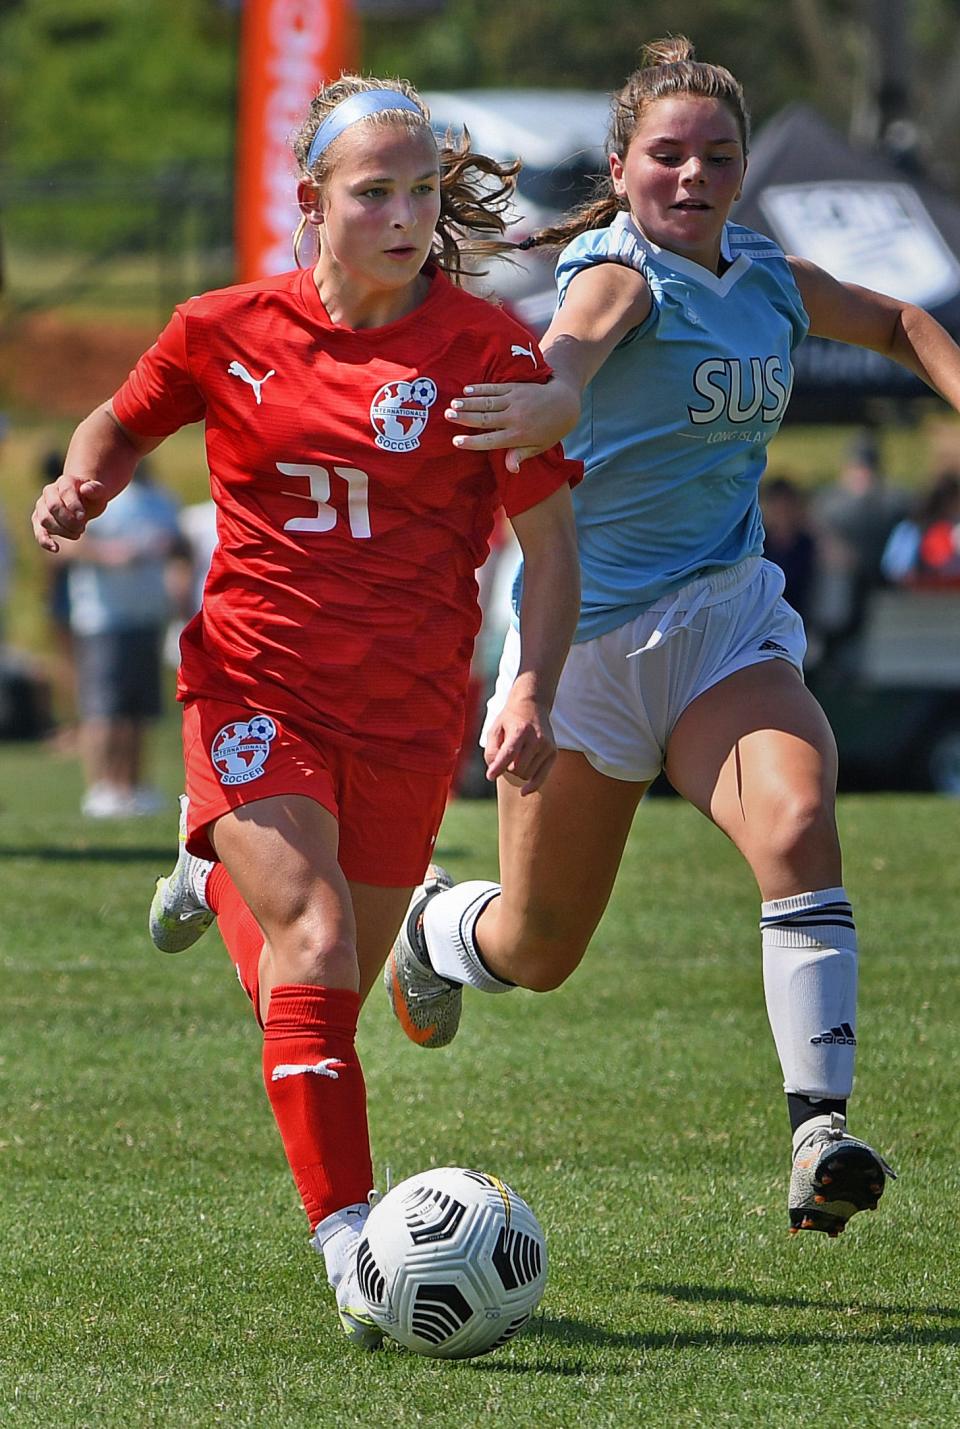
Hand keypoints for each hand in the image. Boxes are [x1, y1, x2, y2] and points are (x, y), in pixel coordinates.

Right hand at [32, 475, 110, 551]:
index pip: (66, 492)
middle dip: (69, 521)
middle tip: (82, 528)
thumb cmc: (92, 497)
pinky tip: (56, 548)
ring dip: (62, 531)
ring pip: (45, 520)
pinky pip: (38, 531)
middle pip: (53, 507)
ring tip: (78, 534)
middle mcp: (50, 491)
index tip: (84, 517)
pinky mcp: (39, 520)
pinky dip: (45, 541)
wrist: (83, 501)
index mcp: (65, 481)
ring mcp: (42, 505)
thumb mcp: (100, 492)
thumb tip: (85, 489)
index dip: (74, 506)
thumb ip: (95, 489)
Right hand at [446, 378, 579, 472]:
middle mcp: (515, 418)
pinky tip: (467, 389)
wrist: (564, 404)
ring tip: (452, 404)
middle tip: (447, 416)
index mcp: (518, 436)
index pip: (491, 440)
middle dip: (465, 418)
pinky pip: (495, 388)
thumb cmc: (550, 430)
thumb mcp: (538, 447)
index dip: (472, 441)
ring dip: (469, 402)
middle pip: (485, 419)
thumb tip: (511, 469)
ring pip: (487, 402)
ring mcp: (515, 401)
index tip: (456, 442)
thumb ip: (520, 455)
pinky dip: (480, 388)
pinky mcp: (516, 387)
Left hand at [483, 690, 556, 794]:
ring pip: (527, 774)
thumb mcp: (495, 729)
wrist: (533, 705)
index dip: (498, 766)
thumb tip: (495, 771)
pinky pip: (541, 777)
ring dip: (517, 772)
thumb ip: (491, 751)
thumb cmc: (509, 720)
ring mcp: (547, 746)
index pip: (509, 753)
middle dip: (507, 768)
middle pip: (517, 768)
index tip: (490, 776)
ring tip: (517, 756)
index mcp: (520, 730)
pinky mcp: (553, 753)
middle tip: (505, 757)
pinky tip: (524, 792)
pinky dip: (531, 785)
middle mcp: (536, 738)